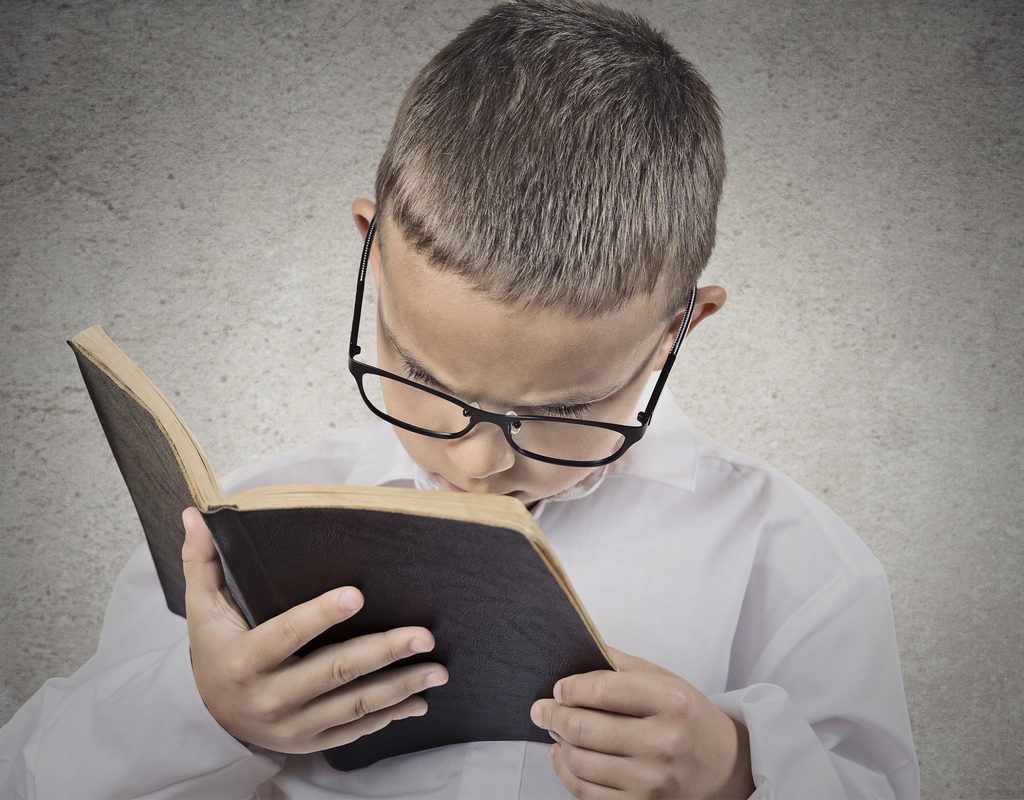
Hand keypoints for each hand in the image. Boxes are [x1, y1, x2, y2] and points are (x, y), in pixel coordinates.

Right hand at [180, 506, 448, 753]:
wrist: (210, 715)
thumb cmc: (216, 648)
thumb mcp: (202, 608)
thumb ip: (203, 561)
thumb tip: (195, 513)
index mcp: (243, 661)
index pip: (285, 635)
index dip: (320, 616)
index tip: (358, 594)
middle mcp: (268, 699)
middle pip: (333, 673)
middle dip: (382, 653)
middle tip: (423, 635)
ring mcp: (292, 726)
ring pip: (353, 705)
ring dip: (400, 687)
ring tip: (436, 667)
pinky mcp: (311, 742)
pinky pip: (355, 730)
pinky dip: (389, 716)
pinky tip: (420, 701)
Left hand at [530, 646, 753, 799]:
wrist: (722, 764)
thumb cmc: (688, 715)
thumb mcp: (664, 679)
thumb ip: (621, 665)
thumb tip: (576, 652)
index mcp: (670, 702)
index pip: (602, 691)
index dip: (571, 689)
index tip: (559, 688)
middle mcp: (663, 742)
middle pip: (585, 728)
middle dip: (553, 715)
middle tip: (542, 709)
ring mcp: (652, 780)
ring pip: (581, 761)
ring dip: (559, 743)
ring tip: (556, 730)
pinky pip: (587, 792)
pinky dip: (566, 772)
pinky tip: (563, 755)